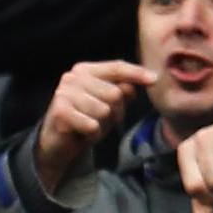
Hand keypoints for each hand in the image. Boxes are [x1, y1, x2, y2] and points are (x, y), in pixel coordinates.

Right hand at [35, 60, 155, 193]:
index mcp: (86, 70)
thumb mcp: (109, 104)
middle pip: (115, 93)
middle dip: (114, 113)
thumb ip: (124, 90)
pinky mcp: (59, 111)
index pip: (117, 68)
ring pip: (104, 110)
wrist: (57, 144)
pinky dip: (92, 135)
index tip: (155, 80)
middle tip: (100, 121)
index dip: (137, 74)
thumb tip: (145, 81)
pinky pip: (92, 125)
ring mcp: (64, 93)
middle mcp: (73, 77)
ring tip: (90, 127)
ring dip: (102, 126)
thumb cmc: (85, 120)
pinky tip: (82, 135)